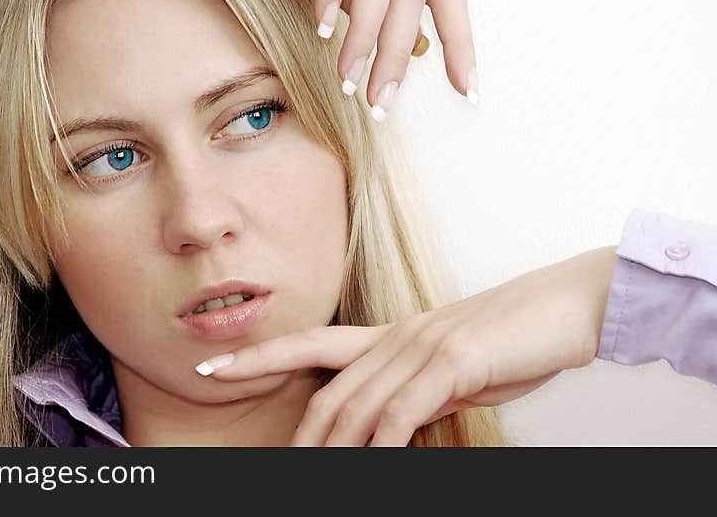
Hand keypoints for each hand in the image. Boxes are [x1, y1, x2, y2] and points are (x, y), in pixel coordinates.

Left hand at [195, 246, 617, 445]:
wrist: (565, 307)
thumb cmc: (510, 341)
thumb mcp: (452, 370)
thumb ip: (415, 391)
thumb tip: (389, 425)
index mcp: (391, 336)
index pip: (311, 344)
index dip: (259, 355)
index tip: (215, 366)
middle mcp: (397, 338)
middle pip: (328, 390)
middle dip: (297, 434)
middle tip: (276, 464)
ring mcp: (422, 347)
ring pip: (359, 405)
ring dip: (334, 447)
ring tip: (313, 472)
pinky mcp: (454, 360)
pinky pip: (404, 408)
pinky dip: (383, 440)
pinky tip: (376, 457)